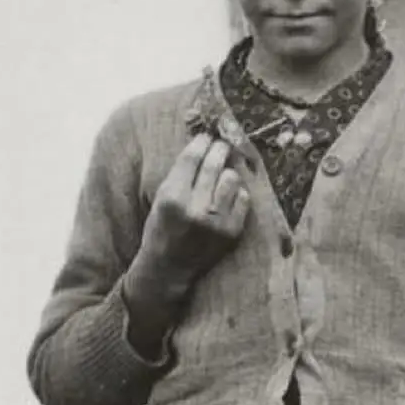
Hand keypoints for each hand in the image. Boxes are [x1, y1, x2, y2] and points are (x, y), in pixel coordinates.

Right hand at [140, 137, 251, 289]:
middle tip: (221, 145)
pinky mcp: (232, 232)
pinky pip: (243, 200)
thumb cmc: (162, 228)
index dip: (201, 143)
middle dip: (219, 150)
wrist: (169, 268)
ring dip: (228, 173)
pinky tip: (229, 196)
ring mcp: (216, 222)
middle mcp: (196, 209)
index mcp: (172, 197)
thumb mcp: (161, 199)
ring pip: (232, 180)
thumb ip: (180, 175)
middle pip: (214, 166)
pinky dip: (238, 194)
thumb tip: (203, 146)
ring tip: (223, 174)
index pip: (191, 159)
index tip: (206, 136)